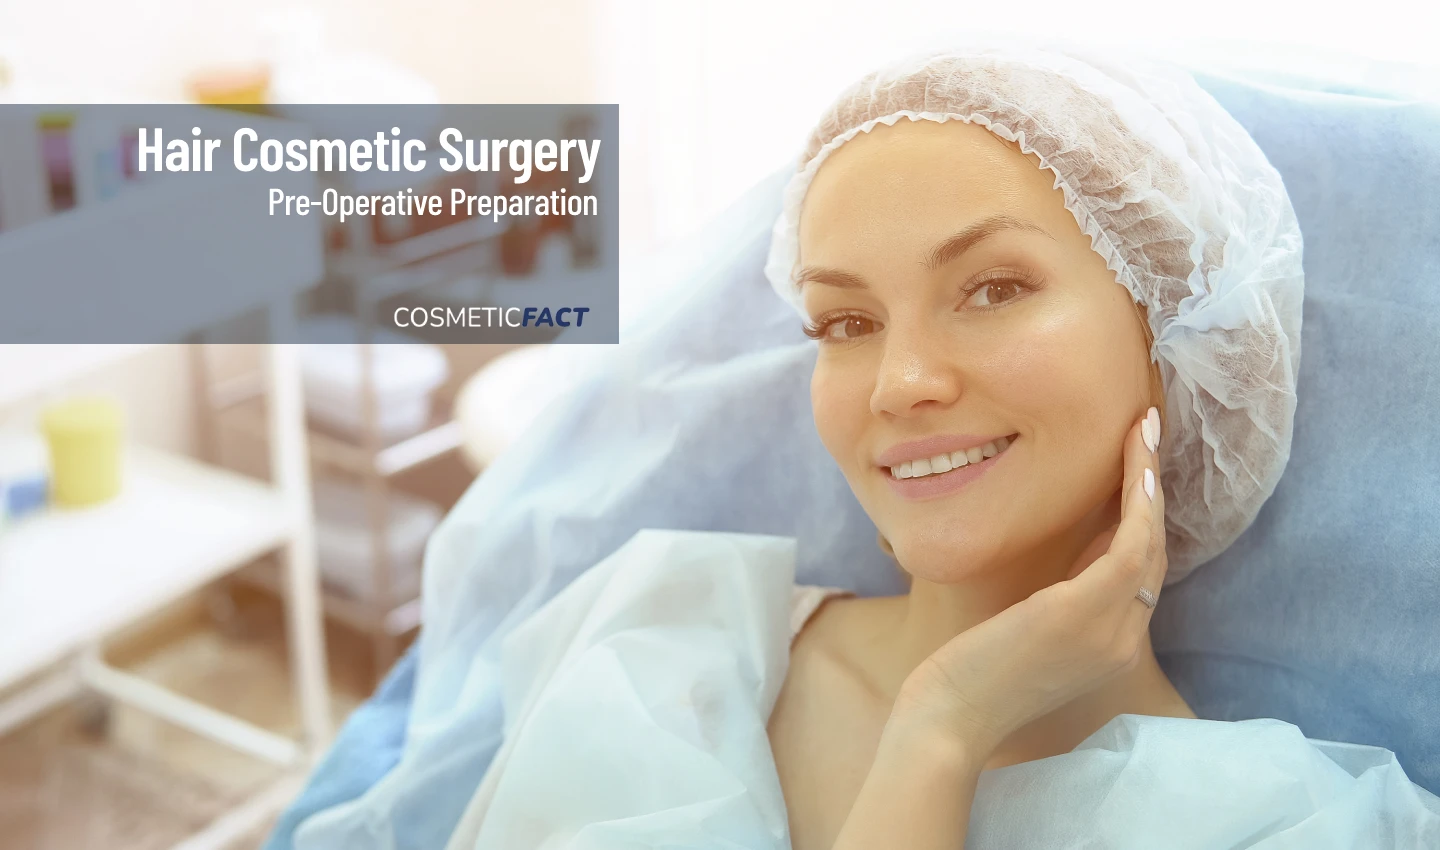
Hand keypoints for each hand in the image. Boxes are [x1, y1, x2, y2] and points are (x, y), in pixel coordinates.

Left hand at [890, 407, 1168, 755]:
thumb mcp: (1024, 629)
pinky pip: (1130, 549)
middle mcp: (1122, 639)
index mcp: (1109, 643)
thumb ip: (1056, 596)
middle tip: (1146, 431)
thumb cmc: (969, 674)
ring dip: (1149, 479)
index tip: (1136, 466)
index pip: (1141, 569)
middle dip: (1152, 486)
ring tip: (1144, 428)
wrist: (950, 717)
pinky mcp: (1083, 614)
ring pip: (1150, 540)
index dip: (1142, 513)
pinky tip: (1135, 466)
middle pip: (1154, 550)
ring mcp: (1109, 630)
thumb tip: (1071, 546)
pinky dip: (1137, 504)